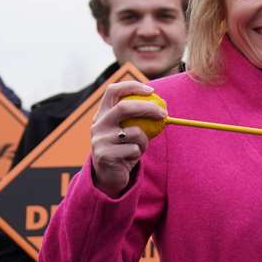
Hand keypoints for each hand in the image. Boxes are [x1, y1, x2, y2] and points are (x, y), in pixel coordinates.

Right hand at [90, 81, 163, 196]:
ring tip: (140, 146)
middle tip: (164, 113)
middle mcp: (98, 124)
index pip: (113, 90)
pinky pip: (134, 149)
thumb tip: (162, 106)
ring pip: (134, 132)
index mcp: (102, 114)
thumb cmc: (123, 148)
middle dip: (148, 108)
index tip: (151, 90)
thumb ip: (137, 118)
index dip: (132, 86)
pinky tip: (130, 158)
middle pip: (124, 108)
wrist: (108, 175)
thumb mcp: (127, 130)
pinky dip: (139, 153)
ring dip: (145, 140)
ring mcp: (99, 139)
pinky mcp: (105, 155)